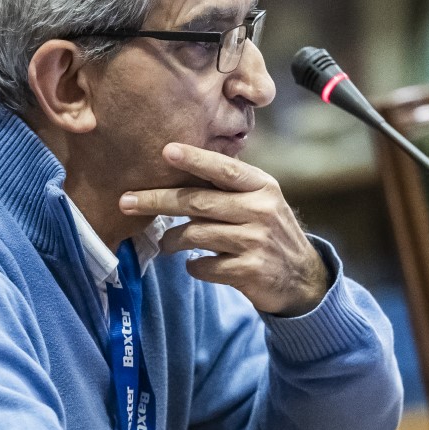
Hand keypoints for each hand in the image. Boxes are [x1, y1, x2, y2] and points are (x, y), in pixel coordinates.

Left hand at [120, 142, 329, 316]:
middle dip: (157, 200)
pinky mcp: (250, 271)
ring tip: (165, 242)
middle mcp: (261, 210)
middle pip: (198, 201)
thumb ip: (228, 187)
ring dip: (171, 240)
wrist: (302, 278)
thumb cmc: (269, 232)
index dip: (195, 159)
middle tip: (126, 201)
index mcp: (262, 186)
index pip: (224, 169)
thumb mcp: (260, 201)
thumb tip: (176, 167)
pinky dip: (192, 265)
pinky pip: (204, 266)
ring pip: (195, 234)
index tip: (166, 151)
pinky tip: (194, 263)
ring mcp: (256, 241)